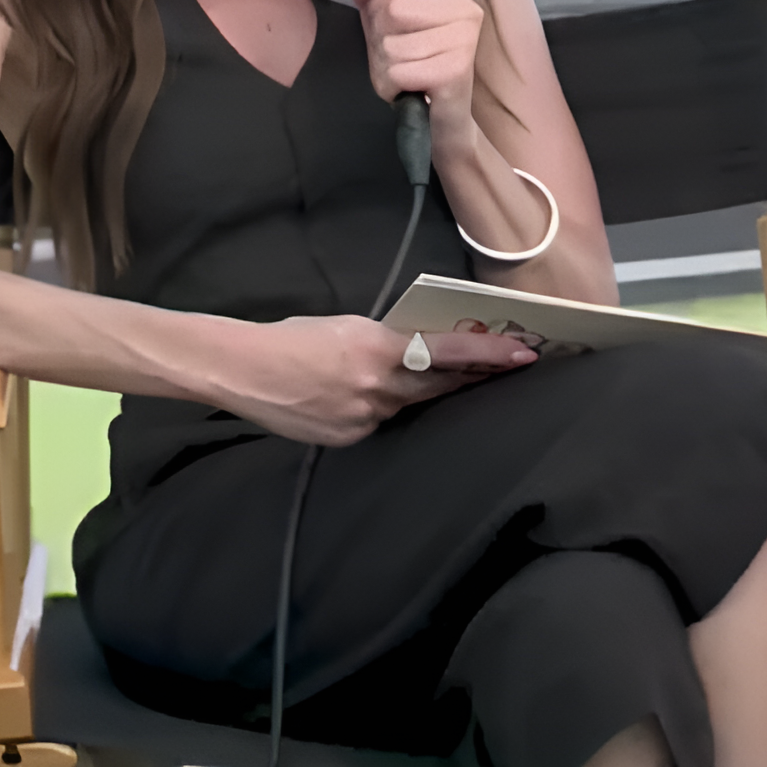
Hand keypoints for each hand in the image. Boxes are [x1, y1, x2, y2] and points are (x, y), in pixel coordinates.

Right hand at [226, 314, 533, 445]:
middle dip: (474, 377)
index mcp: (379, 348)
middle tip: (508, 369)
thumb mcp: (350, 327)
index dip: (489, 353)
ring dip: (419, 394)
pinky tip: (360, 400)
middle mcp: (377, 387)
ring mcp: (364, 418)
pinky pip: (379, 423)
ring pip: (408, 406)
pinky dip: (381, 410)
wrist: (243, 370)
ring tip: (420, 381)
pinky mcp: (349, 439)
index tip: (523, 353)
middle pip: (441, 385)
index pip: (448, 351)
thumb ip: (389, 342)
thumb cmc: (295, 338)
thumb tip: (419, 352)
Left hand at [353, 0, 482, 111]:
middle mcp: (466, 8)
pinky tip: (409, 86)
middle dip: (381, 38)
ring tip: (404, 71)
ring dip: (386, 65)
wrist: (441, 111)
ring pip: (392, 45)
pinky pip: (400, 72)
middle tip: (398, 55)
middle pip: (393, 10)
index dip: (379, 7)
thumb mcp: (386, 24)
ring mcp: (466, 37)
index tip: (394, 27)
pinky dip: (393, 84)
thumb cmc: (414, 62)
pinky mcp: (458, 69)